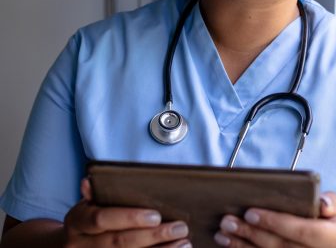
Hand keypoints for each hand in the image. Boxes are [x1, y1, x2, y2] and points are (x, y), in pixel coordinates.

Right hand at [63, 178, 191, 246]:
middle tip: (180, 228)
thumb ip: (95, 194)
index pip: (102, 219)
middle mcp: (79, 245)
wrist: (66, 247)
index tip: (156, 215)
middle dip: (152, 236)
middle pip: (118, 242)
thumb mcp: (87, 204)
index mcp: (77, 222)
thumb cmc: (87, 219)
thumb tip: (90, 181)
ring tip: (184, 244)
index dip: (129, 217)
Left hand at [214, 191, 335, 247]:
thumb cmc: (335, 233)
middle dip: (251, 235)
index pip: (303, 231)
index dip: (276, 222)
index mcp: (334, 240)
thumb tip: (321, 202)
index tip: (251, 213)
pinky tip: (232, 247)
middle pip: (280, 247)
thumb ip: (331, 203)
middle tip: (228, 222)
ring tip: (223, 235)